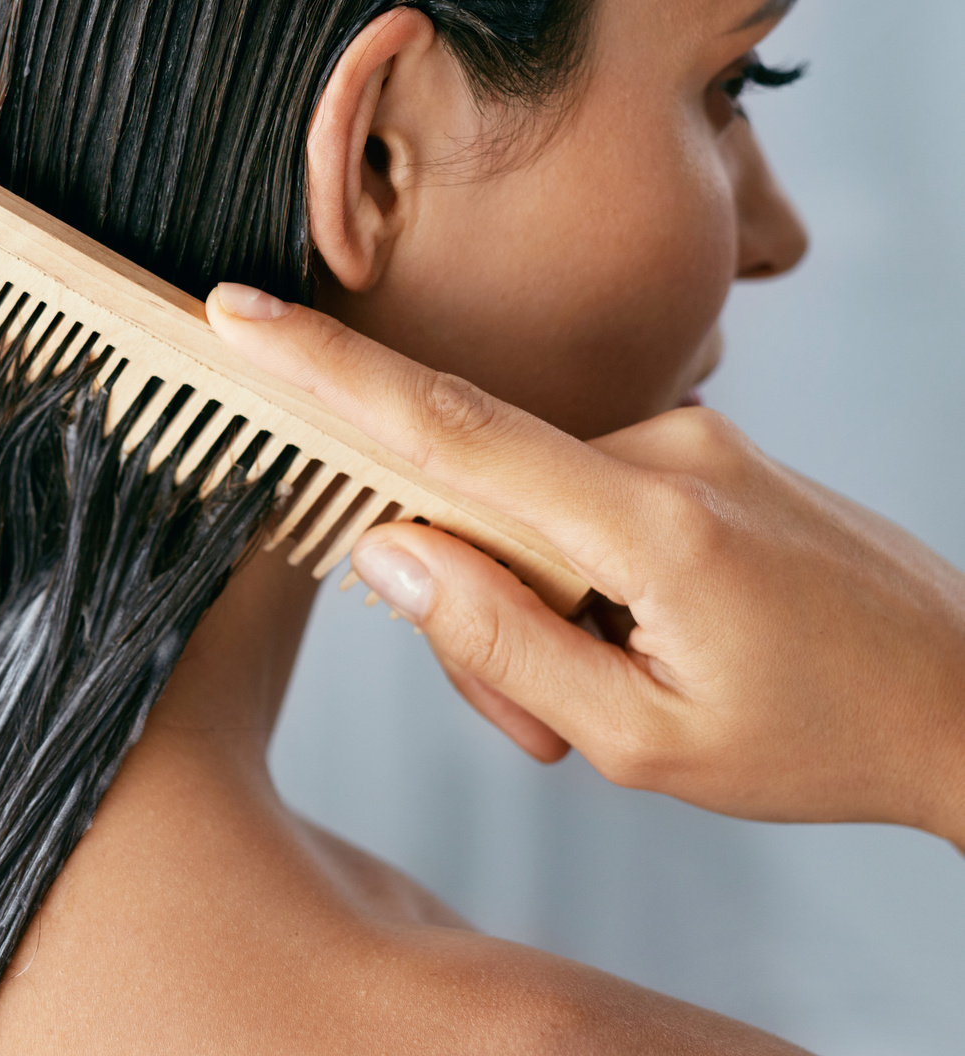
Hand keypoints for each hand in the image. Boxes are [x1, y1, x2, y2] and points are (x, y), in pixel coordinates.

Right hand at [207, 286, 964, 843]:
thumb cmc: (822, 739)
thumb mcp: (644, 740)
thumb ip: (503, 644)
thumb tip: (389, 549)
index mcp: (651, 521)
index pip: (450, 427)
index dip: (327, 372)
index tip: (234, 315)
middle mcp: (669, 447)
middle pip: (483, 504)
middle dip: (476, 615)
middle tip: (539, 736)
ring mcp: (695, 439)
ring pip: (534, 514)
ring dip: (534, 612)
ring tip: (611, 710)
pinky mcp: (708, 451)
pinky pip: (589, 503)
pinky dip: (580, 585)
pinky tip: (640, 654)